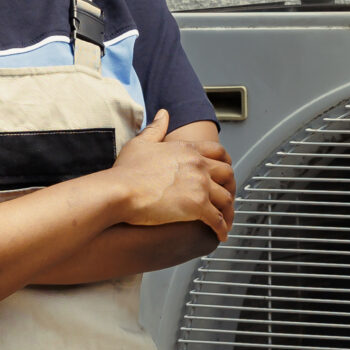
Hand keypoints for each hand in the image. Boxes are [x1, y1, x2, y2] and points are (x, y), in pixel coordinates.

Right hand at [107, 110, 236, 240]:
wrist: (120, 191)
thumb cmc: (126, 171)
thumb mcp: (141, 143)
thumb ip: (156, 128)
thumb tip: (164, 114)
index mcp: (187, 150)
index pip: (218, 152)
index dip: (225, 163)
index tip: (225, 172)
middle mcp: (198, 165)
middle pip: (227, 174)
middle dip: (230, 187)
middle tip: (227, 197)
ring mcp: (200, 185)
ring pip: (226, 198)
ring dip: (228, 210)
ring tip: (225, 220)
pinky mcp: (197, 206)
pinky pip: (217, 219)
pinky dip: (221, 228)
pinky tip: (220, 234)